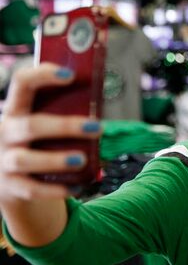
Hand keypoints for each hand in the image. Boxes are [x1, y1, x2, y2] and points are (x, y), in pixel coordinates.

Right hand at [0, 64, 100, 202]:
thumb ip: (62, 112)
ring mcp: (3, 161)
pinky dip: (54, 190)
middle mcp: (5, 133)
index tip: (70, 74)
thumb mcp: (42, 122)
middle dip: (64, 126)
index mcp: (16, 110)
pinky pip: (31, 189)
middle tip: (96, 127)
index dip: (42, 75)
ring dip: (56, 160)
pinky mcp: (9, 186)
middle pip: (31, 126)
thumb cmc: (37, 142)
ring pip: (25, 160)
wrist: (10, 179)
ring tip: (82, 159)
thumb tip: (99, 104)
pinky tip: (76, 188)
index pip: (21, 83)